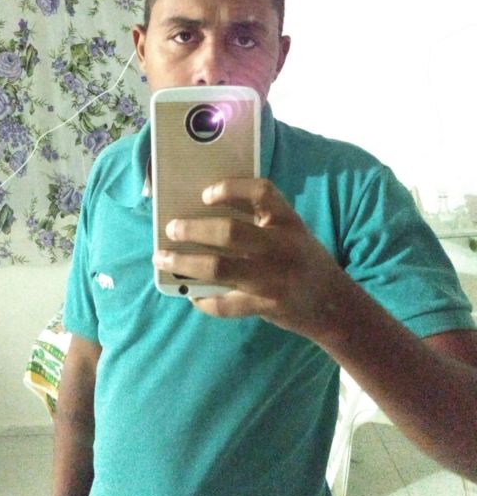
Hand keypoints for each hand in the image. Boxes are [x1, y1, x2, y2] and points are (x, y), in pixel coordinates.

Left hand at [153, 178, 351, 342]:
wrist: (334, 305)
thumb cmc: (302, 260)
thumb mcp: (291, 232)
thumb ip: (259, 220)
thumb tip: (202, 212)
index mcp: (288, 221)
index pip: (262, 192)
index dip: (231, 189)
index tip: (205, 194)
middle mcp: (281, 247)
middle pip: (230, 232)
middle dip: (193, 229)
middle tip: (171, 228)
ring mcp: (273, 279)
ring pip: (219, 268)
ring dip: (184, 263)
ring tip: (162, 259)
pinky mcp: (265, 307)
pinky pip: (225, 305)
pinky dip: (203, 300)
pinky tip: (191, 294)